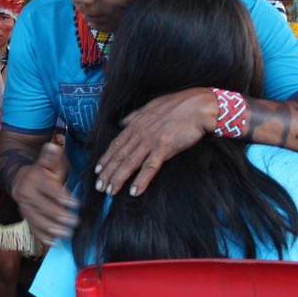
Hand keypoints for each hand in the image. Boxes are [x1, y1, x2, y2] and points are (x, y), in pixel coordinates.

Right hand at [11, 142, 77, 244]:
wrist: (20, 179)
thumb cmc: (41, 171)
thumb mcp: (47, 162)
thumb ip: (51, 156)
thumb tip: (54, 146)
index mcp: (33, 179)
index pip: (49, 189)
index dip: (63, 197)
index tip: (76, 204)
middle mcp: (25, 194)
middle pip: (44, 207)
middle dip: (60, 216)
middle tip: (75, 222)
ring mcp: (23, 207)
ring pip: (37, 220)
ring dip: (53, 229)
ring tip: (67, 234)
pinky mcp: (25, 217)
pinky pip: (33, 228)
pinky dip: (43, 236)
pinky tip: (55, 242)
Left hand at [95, 87, 216, 197]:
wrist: (199, 105)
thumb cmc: (178, 105)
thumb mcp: (151, 107)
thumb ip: (136, 116)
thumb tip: (123, 122)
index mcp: (136, 124)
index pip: (116, 144)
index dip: (106, 158)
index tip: (98, 170)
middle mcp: (139, 133)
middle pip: (119, 156)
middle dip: (107, 172)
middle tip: (98, 187)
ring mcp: (150, 140)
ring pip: (129, 163)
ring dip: (118, 178)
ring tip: (110, 191)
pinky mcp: (164, 147)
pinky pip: (149, 167)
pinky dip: (141, 180)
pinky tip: (134, 191)